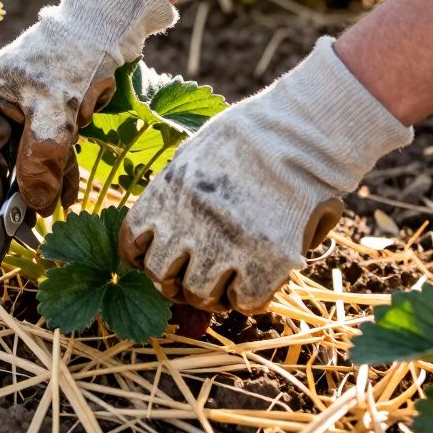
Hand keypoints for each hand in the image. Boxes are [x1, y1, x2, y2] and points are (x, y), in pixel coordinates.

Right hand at [0, 0, 176, 225]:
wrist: (110, 21)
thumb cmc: (76, 58)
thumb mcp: (57, 113)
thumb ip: (41, 160)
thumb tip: (35, 205)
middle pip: (0, 159)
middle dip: (16, 195)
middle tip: (30, 231)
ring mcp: (25, 105)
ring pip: (26, 156)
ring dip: (40, 186)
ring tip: (54, 217)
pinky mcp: (50, 108)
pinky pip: (47, 148)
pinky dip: (57, 170)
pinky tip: (69, 195)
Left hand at [120, 38, 412, 312]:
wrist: (301, 131)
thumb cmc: (250, 137)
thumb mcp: (194, 156)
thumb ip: (175, 192)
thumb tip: (166, 228)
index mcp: (167, 194)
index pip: (131, 243)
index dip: (141, 257)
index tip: (156, 259)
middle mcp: (188, 223)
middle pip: (161, 276)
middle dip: (174, 281)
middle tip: (193, 276)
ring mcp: (226, 244)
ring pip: (199, 295)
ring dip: (211, 294)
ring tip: (228, 282)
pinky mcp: (266, 260)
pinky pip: (244, 301)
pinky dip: (248, 298)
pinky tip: (257, 282)